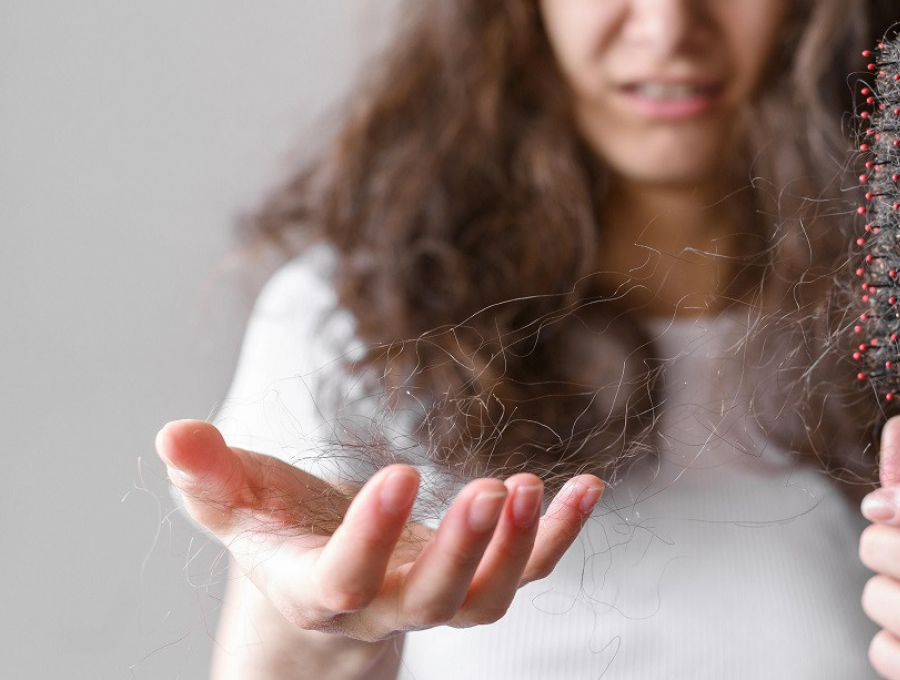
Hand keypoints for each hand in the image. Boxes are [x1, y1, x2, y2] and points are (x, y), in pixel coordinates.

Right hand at [156, 419, 602, 640]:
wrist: (323, 578)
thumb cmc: (278, 533)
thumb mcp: (236, 505)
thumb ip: (208, 477)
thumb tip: (171, 433)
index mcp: (318, 589)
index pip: (344, 578)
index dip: (372, 537)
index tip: (402, 472)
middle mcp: (384, 607)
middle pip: (431, 601)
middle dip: (463, 552)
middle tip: (491, 491)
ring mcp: (438, 599)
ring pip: (485, 599)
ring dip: (517, 548)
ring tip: (533, 486)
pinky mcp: (478, 579)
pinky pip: (530, 570)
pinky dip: (560, 535)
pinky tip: (587, 486)